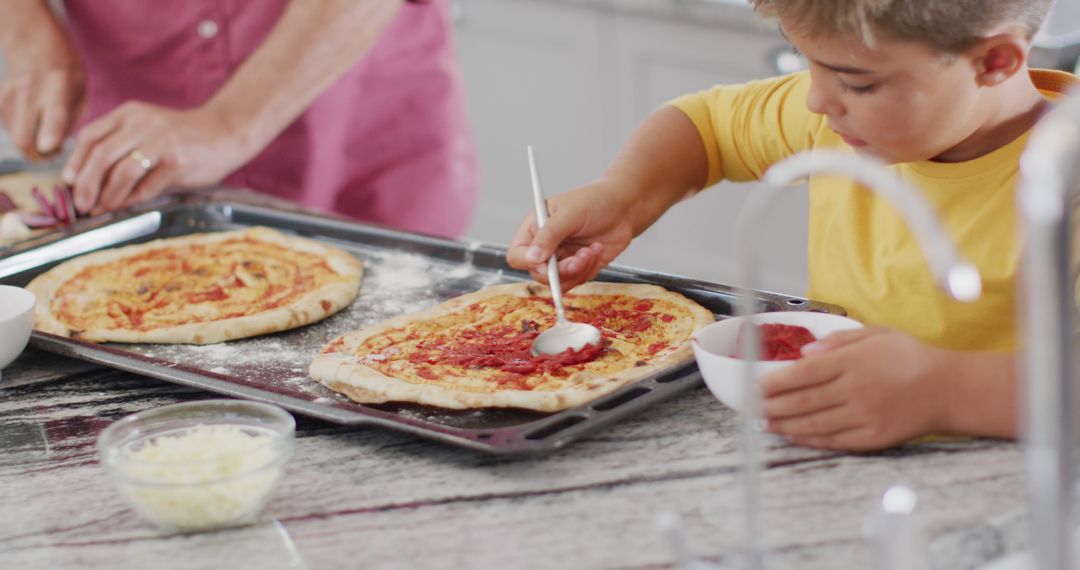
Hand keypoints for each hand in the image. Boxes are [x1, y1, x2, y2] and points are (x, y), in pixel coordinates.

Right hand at [0, 21, 83, 158]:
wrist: (33, 43)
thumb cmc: (66, 72)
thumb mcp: (81, 91)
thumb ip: (71, 121)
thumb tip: (54, 149)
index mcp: (59, 85)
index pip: (54, 114)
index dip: (50, 134)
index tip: (49, 147)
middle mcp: (31, 90)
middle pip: (23, 137)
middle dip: (38, 155)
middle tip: (52, 152)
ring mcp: (9, 94)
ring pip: (15, 136)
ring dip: (30, 143)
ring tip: (45, 131)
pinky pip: (7, 127)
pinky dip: (20, 131)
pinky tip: (31, 120)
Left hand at [63, 102, 251, 214]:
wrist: (227, 132)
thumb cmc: (186, 136)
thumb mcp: (149, 129)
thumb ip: (124, 144)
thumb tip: (93, 180)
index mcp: (130, 113)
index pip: (90, 136)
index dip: (75, 162)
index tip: (70, 183)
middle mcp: (143, 124)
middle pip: (101, 155)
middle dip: (86, 184)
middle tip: (82, 204)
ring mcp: (161, 142)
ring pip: (121, 172)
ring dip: (107, 196)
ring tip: (102, 210)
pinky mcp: (177, 162)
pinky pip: (147, 185)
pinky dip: (132, 200)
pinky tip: (126, 208)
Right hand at [506, 179, 635, 290]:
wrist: (624, 206)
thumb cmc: (595, 200)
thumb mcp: (570, 213)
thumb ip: (549, 235)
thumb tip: (532, 258)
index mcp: (535, 228)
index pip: (517, 254)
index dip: (529, 262)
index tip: (547, 262)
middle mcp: (545, 246)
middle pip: (538, 274)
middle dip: (560, 270)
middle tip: (578, 259)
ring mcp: (562, 258)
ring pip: (558, 282)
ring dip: (577, 271)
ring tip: (591, 251)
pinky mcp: (579, 267)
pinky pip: (577, 280)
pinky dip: (589, 269)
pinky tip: (597, 250)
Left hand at [759, 326, 949, 451]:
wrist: (949, 388)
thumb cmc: (910, 357)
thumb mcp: (877, 334)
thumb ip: (839, 340)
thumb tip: (805, 350)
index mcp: (852, 361)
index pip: (803, 372)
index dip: (774, 381)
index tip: (753, 384)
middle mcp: (855, 389)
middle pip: (802, 400)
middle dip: (770, 405)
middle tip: (748, 408)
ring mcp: (864, 415)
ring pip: (813, 422)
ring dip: (783, 424)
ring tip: (763, 424)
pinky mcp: (873, 436)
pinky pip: (834, 440)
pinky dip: (810, 438)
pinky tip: (793, 435)